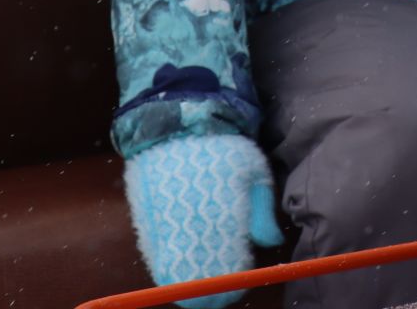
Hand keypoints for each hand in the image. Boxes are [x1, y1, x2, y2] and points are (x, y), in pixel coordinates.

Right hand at [123, 134, 285, 307]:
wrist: (178, 125)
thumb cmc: (223, 148)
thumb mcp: (254, 172)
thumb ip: (262, 211)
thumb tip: (271, 243)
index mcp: (224, 218)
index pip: (228, 270)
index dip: (233, 285)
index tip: (240, 285)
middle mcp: (193, 229)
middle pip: (198, 281)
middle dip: (210, 294)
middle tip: (221, 294)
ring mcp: (166, 228)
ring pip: (174, 275)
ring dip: (187, 284)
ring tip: (201, 286)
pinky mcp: (146, 223)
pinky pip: (156, 259)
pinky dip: (169, 268)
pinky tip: (181, 268)